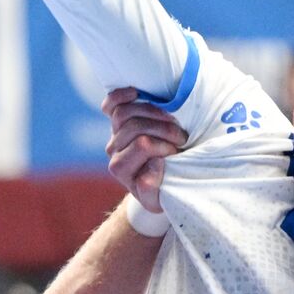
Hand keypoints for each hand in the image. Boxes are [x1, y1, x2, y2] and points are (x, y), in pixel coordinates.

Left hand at [102, 86, 186, 212]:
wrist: (159, 183)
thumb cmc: (163, 190)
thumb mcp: (160, 200)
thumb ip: (152, 191)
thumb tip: (153, 166)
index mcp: (120, 169)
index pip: (143, 144)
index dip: (164, 145)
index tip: (178, 152)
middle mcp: (114, 149)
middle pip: (134, 126)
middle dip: (164, 129)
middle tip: (182, 137)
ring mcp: (115, 132)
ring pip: (124, 112)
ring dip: (154, 112)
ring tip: (173, 121)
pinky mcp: (117, 118)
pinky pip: (111, 103)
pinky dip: (122, 95)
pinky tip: (137, 92)